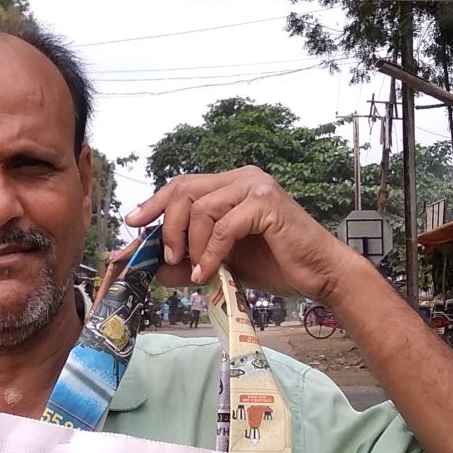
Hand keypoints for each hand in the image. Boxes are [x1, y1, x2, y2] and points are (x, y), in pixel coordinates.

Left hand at [127, 168, 354, 297]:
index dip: (155, 202)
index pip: (183, 185)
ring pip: (201, 207)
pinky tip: (209, 272)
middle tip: (166, 256)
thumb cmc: (275, 264)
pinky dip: (211, 252)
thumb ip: (189, 261)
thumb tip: (152, 269)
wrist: (319, 274)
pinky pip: (224, 226)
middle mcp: (242, 178)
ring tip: (195, 270)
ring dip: (190, 243)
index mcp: (231, 184)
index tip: (133, 222)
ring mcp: (256, 187)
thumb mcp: (222, 263)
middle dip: (167, 225)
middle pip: (185, 190)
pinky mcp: (266, 203)